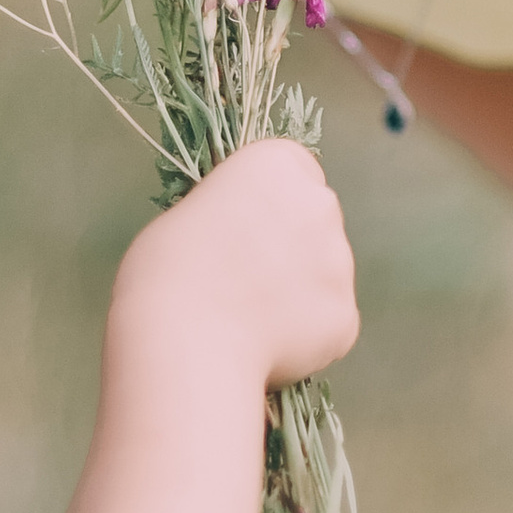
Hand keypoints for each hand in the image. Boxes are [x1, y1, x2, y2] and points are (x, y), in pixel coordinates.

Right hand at [117, 138, 358, 389]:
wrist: (186, 343)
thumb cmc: (166, 274)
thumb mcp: (187, 216)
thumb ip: (231, 215)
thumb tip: (243, 239)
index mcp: (277, 165)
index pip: (294, 168)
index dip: (270, 199)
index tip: (246, 225)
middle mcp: (320, 204)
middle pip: (315, 218)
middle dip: (291, 244)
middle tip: (246, 279)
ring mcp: (340, 262)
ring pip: (324, 274)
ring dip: (298, 291)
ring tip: (247, 321)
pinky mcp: (346, 316)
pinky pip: (327, 323)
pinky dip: (304, 337)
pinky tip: (264, 348)